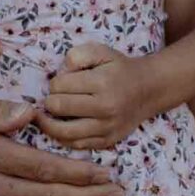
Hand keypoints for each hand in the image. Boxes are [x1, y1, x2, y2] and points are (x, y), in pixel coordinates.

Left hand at [40, 42, 159, 150]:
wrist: (148, 90)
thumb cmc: (119, 68)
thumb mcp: (101, 51)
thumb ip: (77, 55)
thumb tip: (60, 73)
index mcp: (101, 82)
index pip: (59, 86)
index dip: (54, 83)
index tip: (60, 83)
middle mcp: (105, 107)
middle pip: (58, 107)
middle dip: (50, 101)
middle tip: (53, 98)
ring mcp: (107, 128)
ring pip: (63, 132)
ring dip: (49, 123)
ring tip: (46, 116)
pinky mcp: (107, 141)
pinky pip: (76, 145)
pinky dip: (63, 138)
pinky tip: (61, 127)